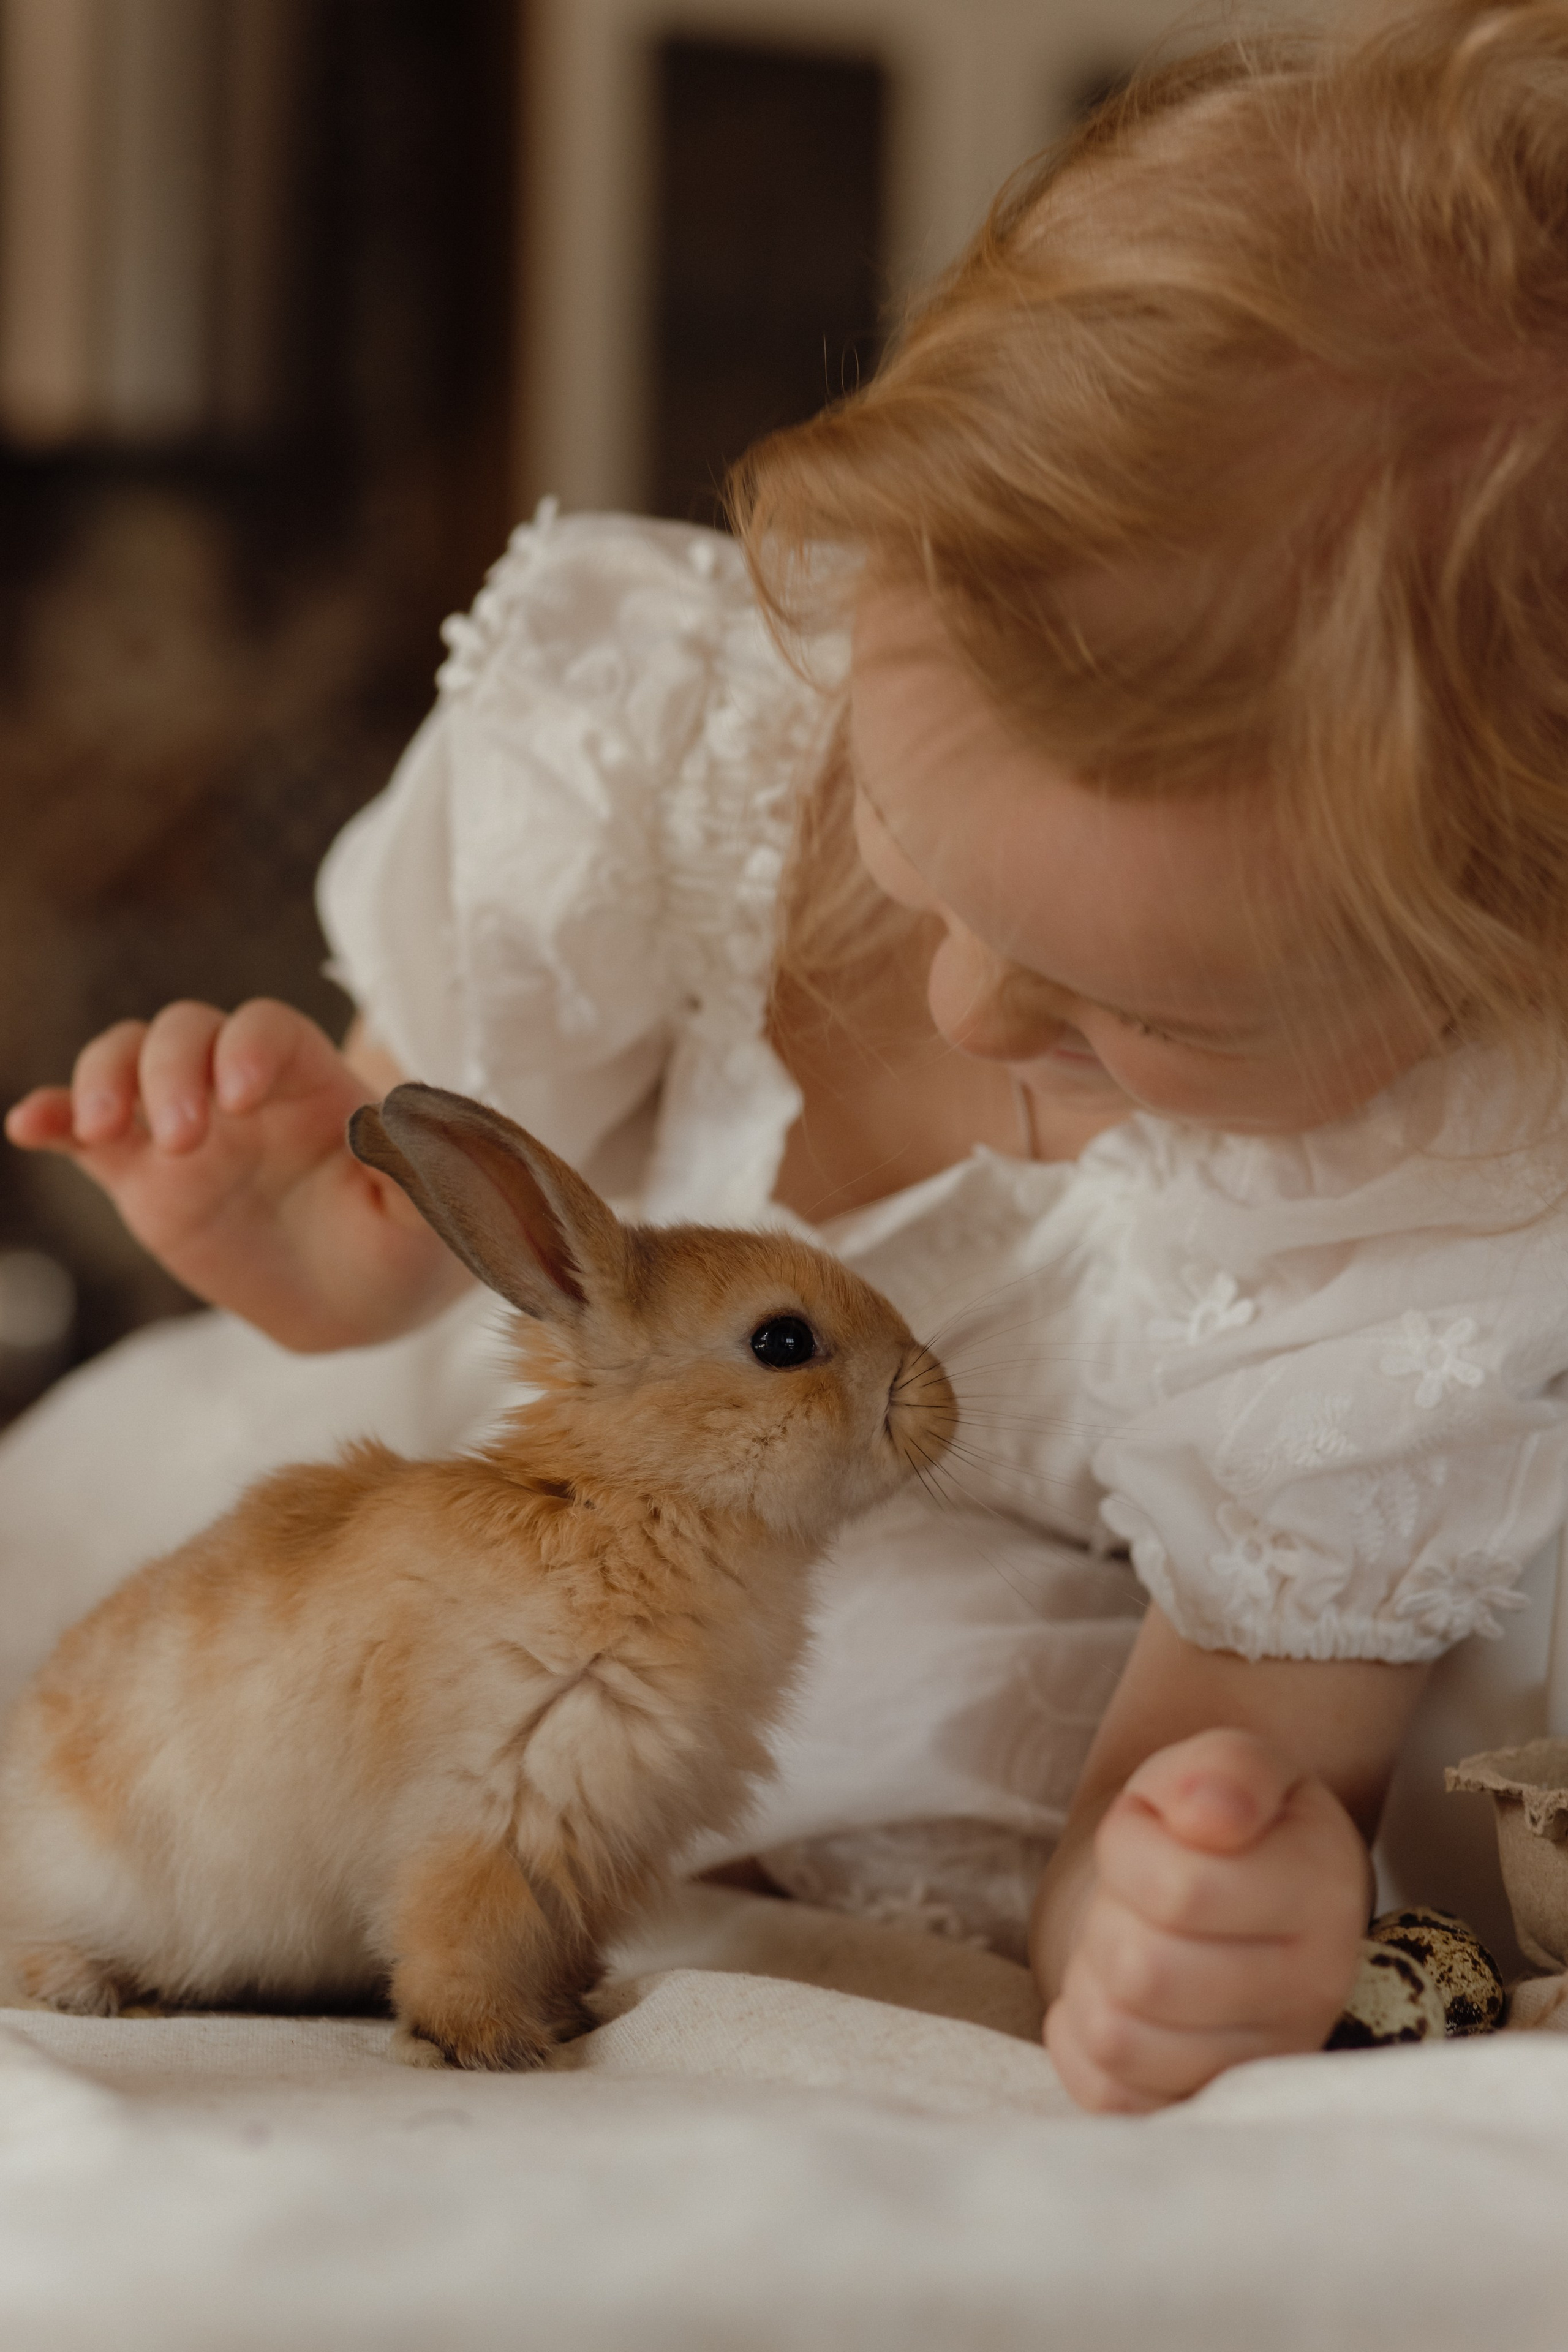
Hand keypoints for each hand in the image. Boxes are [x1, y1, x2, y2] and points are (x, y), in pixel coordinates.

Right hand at [5, 1000, 464, 1349]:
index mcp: (311, 1081)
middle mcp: (240, 1087)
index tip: (244, 1096)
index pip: (267, 1029)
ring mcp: (184, 1128)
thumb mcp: (433, 1214)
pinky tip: (27, 1125)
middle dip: (170, 1069)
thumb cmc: (407, 1239)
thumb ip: (421, 1167)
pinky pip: (84, 1136)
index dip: (248, 1045)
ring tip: (104, 1132)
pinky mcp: (142, 1177)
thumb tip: (396, 1121)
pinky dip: (53, 1118)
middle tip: (184, 1139)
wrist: (364, 1299)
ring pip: (125, 1063)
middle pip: (184, 1033)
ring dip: (103, 1081)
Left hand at [1044, 1727, 1367, 2112]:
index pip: (1181, 1891)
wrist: (1211, 1890)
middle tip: (1132, 1893)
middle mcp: (1313, 1990)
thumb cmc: (1211, 1821)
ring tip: (1129, 1940)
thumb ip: (1225, 1770)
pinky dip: (1082, 2039)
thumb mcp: (1226, 1763)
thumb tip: (1209, 1812)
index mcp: (1323, 1889)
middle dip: (1109, 1915)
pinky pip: (1108, 2093)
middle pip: (1144, 1972)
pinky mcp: (1207, 2106)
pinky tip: (1115, 1996)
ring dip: (1093, 1976)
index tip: (1148, 1828)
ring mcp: (1264, 2063)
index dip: (1128, 1846)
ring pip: (1119, 2038)